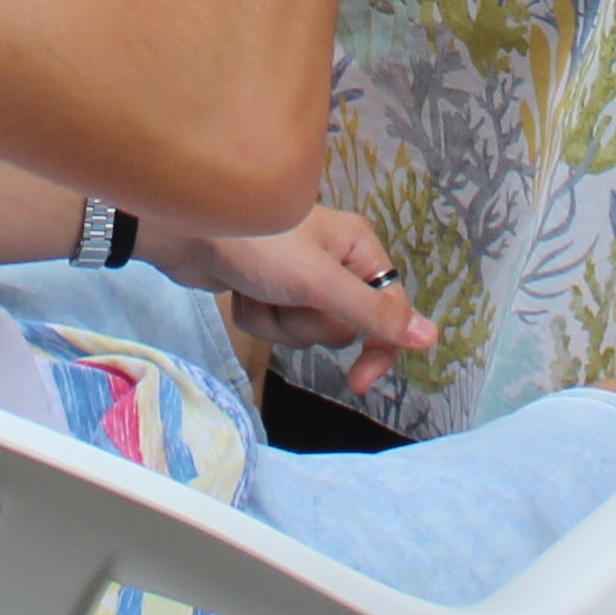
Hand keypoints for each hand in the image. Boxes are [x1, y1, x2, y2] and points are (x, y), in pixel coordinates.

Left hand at [158, 205, 436, 397]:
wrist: (185, 231)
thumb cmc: (257, 245)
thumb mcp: (319, 281)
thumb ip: (372, 312)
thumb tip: (430, 338)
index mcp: (358, 247)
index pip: (388, 311)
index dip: (378, 348)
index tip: (360, 382)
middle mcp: (335, 262)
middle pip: (342, 326)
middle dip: (308, 323)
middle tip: (286, 295)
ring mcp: (300, 279)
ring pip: (306, 332)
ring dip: (279, 322)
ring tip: (257, 290)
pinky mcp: (269, 291)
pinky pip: (277, 328)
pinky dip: (257, 318)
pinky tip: (239, 293)